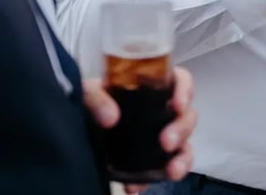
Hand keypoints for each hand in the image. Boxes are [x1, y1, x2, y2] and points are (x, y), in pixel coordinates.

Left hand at [84, 67, 196, 192]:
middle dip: (181, 130)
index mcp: (152, 86)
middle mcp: (162, 110)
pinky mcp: (153, 158)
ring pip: (184, 143)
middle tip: (166, 143)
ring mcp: (160, 135)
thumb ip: (95, 96)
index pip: (181, 81)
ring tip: (171, 171)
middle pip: (186, 115)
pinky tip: (139, 186)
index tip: (177, 106)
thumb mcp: (87, 92)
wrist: (79, 130)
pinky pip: (167, 167)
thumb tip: (111, 117)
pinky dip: (158, 177)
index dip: (185, 91)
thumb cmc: (89, 104)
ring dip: (182, 158)